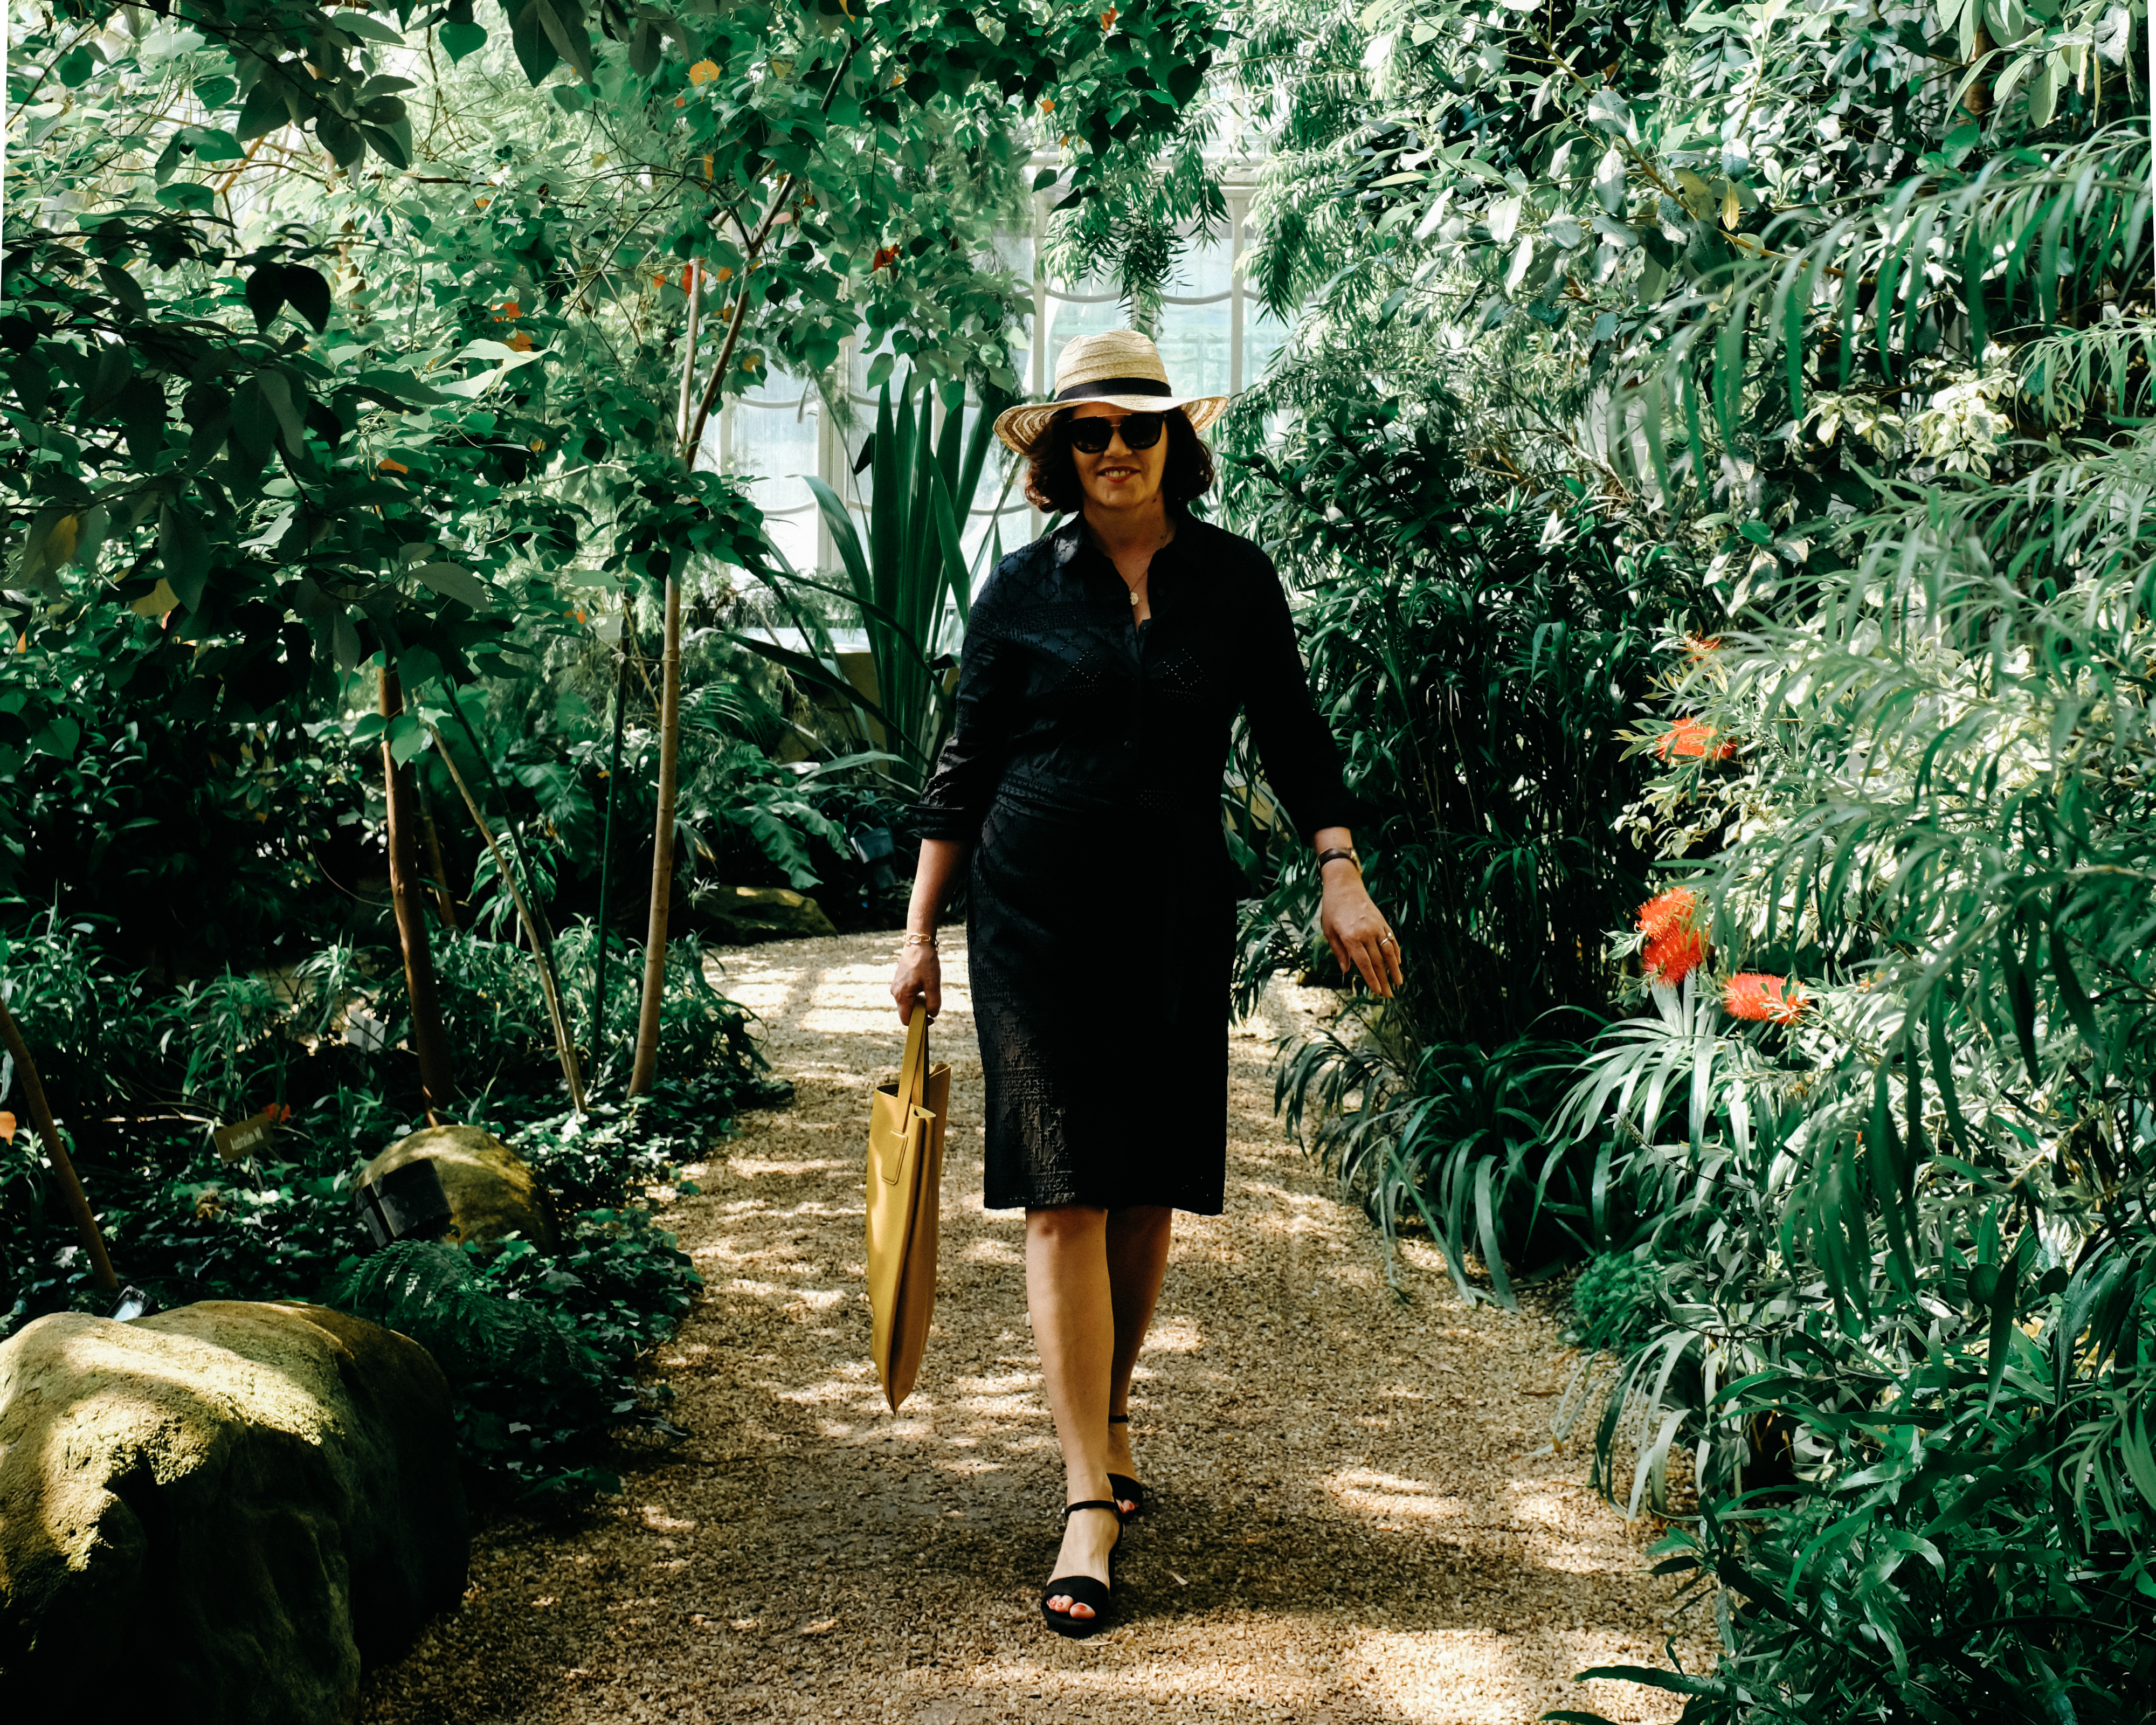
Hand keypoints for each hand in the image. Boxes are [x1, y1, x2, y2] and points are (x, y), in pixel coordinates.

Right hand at [891, 944, 940, 1023]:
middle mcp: (895, 993)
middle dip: (919, 1013)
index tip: (930, 1019)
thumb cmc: (925, 963)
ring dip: (918, 1004)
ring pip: (907, 1004)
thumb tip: (932, 1014)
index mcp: (902, 996)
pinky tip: (924, 987)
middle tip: (932, 1006)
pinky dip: (915, 997)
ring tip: (929, 993)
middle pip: (906, 1013)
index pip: (906, 1020)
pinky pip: (906, 996)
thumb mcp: (933, 984)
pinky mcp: (899, 982)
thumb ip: (933, 1003)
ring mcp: (896, 987)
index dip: (918, 1024)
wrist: (918, 943)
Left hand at [1320, 871, 1402, 997]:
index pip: (1364, 964)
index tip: (1377, 992)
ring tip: (1399, 983)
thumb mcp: (1328, 931)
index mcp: (1351, 937)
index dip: (1371, 979)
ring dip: (1394, 969)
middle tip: (1388, 995)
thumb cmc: (1332, 909)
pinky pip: (1391, 939)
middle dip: (1384, 980)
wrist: (1344, 885)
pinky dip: (1396, 952)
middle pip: (1378, 961)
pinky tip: (1398, 963)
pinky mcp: (1382, 921)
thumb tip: (1347, 971)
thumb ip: (1339, 952)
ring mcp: (1376, 926)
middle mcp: (1366, 933)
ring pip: (1389, 951)